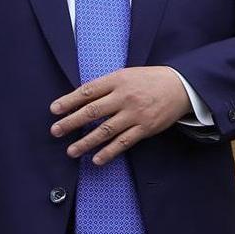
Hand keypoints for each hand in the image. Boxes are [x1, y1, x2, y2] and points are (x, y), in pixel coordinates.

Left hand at [51, 66, 191, 164]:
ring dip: (86, 142)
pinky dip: (109, 152)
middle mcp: (124, 97)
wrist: (181, 86)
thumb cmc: (150, 80)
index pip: (88, 91)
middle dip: (71, 122)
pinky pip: (123, 142)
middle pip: (92, 111)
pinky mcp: (145, 128)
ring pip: (105, 130)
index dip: (69, 101)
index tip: (54, 110)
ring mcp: (135, 114)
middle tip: (55, 131)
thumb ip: (107, 85)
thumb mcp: (127, 74)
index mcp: (118, 80)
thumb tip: (82, 98)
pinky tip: (97, 159)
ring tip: (72, 151)